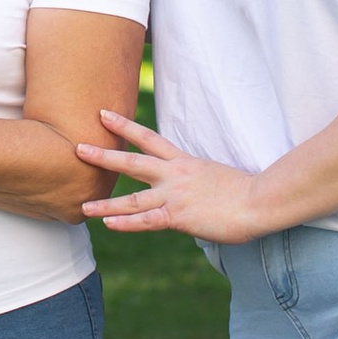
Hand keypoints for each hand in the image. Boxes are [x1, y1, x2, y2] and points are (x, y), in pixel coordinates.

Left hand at [77, 109, 268, 241]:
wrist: (259, 200)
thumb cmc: (245, 191)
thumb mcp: (214, 177)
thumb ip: (196, 181)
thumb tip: (190, 190)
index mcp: (184, 162)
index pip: (149, 138)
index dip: (125, 126)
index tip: (103, 114)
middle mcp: (175, 175)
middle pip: (132, 162)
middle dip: (104, 155)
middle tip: (78, 147)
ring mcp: (175, 196)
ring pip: (133, 198)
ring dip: (106, 203)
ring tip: (83, 206)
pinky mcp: (179, 217)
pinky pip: (147, 220)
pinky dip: (126, 223)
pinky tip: (108, 224)